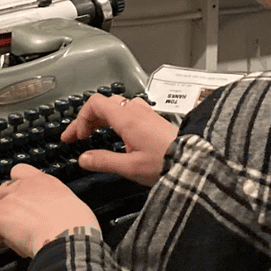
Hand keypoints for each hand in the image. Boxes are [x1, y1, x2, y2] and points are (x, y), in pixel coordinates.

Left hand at [0, 164, 97, 256]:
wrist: (70, 235)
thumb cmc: (77, 227)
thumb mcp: (72, 206)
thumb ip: (57, 206)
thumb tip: (55, 218)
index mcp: (45, 182)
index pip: (21, 173)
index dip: (19, 189)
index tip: (24, 205)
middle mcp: (24, 185)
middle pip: (4, 190)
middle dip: (8, 207)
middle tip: (18, 225)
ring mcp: (9, 198)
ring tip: (10, 235)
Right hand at [63, 94, 177, 185]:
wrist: (195, 161)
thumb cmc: (167, 162)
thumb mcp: (130, 167)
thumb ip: (104, 161)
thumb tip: (84, 159)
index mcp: (127, 118)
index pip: (95, 104)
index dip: (80, 119)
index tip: (76, 137)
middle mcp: (135, 111)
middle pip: (103, 104)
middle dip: (87, 119)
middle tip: (77, 136)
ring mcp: (146, 113)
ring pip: (116, 107)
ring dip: (100, 118)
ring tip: (92, 133)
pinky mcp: (153, 120)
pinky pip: (127, 112)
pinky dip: (114, 120)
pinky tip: (115, 134)